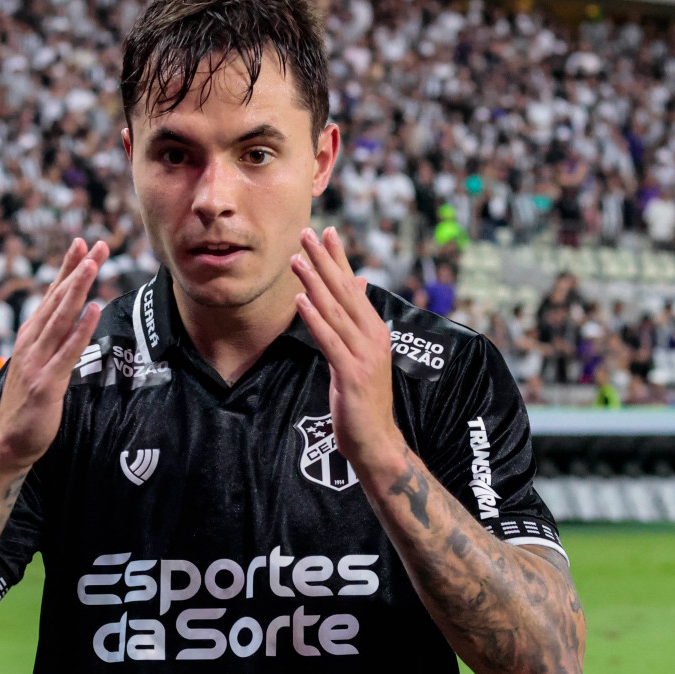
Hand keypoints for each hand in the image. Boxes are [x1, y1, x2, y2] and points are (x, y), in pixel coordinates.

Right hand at [0, 238, 107, 472]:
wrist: (8, 443)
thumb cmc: (27, 406)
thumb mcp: (37, 366)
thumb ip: (51, 343)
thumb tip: (70, 321)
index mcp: (30, 337)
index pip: (51, 296)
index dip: (67, 269)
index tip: (81, 244)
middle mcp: (31, 343)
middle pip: (57, 299)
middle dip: (77, 269)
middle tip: (95, 243)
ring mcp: (37, 362)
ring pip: (61, 318)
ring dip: (77, 290)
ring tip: (93, 265)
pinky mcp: (47, 383)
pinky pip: (67, 352)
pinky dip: (80, 330)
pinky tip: (93, 311)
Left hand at [291, 227, 402, 474]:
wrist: (377, 441)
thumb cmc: (364, 400)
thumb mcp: (360, 357)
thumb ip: (355, 325)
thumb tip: (357, 292)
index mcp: (375, 331)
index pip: (355, 287)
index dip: (340, 259)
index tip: (328, 232)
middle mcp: (373, 337)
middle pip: (345, 292)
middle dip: (325, 260)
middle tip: (307, 233)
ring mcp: (364, 355)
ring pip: (335, 312)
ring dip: (314, 283)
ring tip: (297, 258)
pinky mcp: (352, 374)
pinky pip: (329, 341)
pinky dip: (315, 319)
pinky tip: (301, 300)